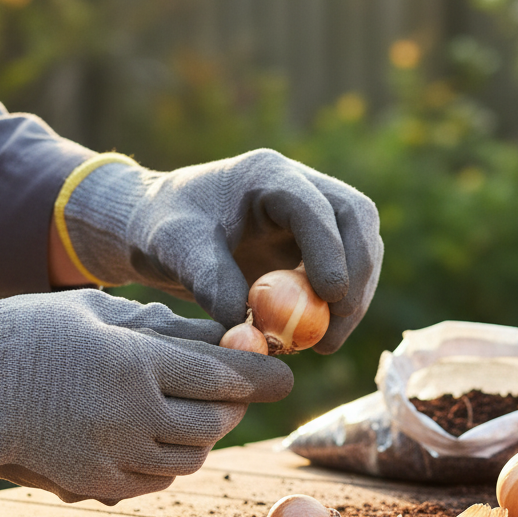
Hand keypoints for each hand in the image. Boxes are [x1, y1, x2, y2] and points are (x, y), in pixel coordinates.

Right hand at [0, 290, 292, 503]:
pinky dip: (171, 461)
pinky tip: (156, 436)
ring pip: (191, 457)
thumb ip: (167, 328)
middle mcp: (130, 417)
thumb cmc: (27, 331)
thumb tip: (227, 336)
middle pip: (216, 422)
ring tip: (190, 409)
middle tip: (233, 390)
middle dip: (235, 405)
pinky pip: (156, 481)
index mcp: (134, 363)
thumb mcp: (99, 312)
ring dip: (203, 434)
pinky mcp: (92, 487)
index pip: (224, 378)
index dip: (263, 378)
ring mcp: (110, 459)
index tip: (286, 376)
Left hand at [60, 149, 382, 352]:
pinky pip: (346, 268)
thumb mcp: (173, 248)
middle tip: (337, 327)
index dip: (330, 248)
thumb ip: (208, 279)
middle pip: (356, 218)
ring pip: (361, 243)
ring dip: (355, 294)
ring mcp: (312, 213)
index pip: (315, 205)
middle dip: (358, 274)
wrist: (156, 227)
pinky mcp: (314, 243)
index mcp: (266, 174)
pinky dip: (340, 303)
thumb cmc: (161, 227)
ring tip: (325, 342)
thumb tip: (247, 324)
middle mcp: (299, 185)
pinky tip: (315, 336)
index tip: (330, 296)